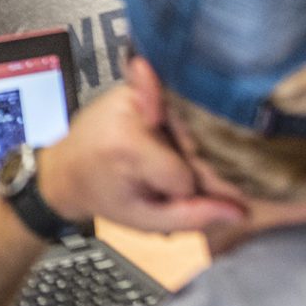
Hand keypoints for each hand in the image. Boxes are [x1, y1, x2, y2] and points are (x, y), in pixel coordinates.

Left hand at [38, 87, 245, 235]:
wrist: (65, 169)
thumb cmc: (102, 195)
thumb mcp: (143, 219)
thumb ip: (191, 216)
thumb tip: (240, 211)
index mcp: (128, 145)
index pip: (186, 174)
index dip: (182, 192)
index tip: (165, 196)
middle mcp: (131, 109)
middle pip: (194, 143)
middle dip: (189, 167)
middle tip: (160, 181)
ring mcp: (134, 92)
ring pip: (190, 125)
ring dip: (186, 147)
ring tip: (156, 163)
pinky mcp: (138, 86)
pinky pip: (178, 109)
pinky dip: (180, 128)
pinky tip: (167, 140)